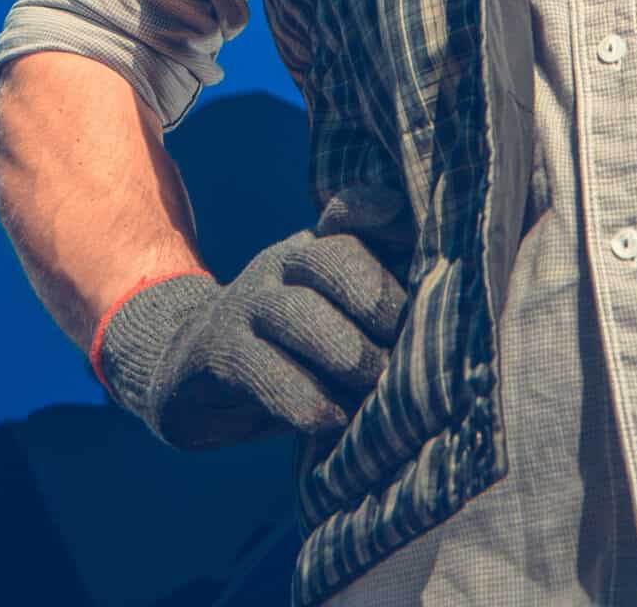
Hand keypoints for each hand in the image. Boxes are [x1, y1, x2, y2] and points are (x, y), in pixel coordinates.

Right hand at [92, 229, 408, 449]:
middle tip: (402, 352)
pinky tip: (330, 422)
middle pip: (329, 260)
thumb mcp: (334, 323)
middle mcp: (279, 265)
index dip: (375, 213)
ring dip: (345, 355)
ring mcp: (244, 304)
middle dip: (375, 302)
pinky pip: (262, 369)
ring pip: (298, 313)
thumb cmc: (292, 353)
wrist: (190, 374)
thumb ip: (380, 307)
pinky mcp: (217, 351)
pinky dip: (304, 400)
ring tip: (373, 389)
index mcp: (315, 250)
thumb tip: (446, 321)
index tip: (405, 228)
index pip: (348, 215)